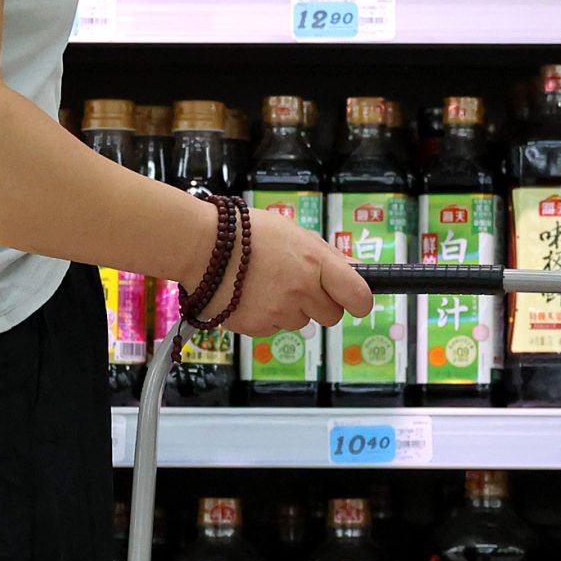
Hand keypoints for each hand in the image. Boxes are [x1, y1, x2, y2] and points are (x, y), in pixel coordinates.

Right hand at [206, 200, 370, 337]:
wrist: (201, 246)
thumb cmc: (245, 233)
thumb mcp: (293, 232)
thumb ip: (326, 255)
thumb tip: (354, 270)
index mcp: (315, 262)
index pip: (358, 295)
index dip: (360, 301)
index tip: (356, 301)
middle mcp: (301, 290)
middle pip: (331, 315)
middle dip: (320, 304)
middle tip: (299, 285)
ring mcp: (279, 312)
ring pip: (300, 322)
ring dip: (290, 309)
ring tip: (266, 284)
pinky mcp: (258, 327)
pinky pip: (273, 328)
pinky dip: (266, 316)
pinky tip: (251, 294)